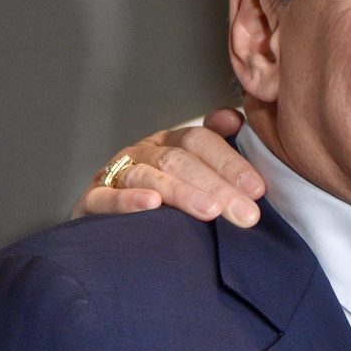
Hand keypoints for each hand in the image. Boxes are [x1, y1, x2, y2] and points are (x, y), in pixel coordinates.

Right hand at [73, 108, 264, 226]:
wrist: (115, 232)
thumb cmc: (169, 199)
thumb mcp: (197, 171)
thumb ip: (219, 145)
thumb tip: (233, 117)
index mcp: (171, 141)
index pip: (201, 141)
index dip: (230, 163)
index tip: (257, 189)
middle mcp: (144, 152)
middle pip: (180, 160)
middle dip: (217, 187)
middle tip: (245, 213)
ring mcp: (116, 174)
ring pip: (151, 176)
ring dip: (183, 194)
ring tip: (210, 212)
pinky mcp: (92, 200)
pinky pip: (106, 197)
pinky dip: (128, 200)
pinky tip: (151, 205)